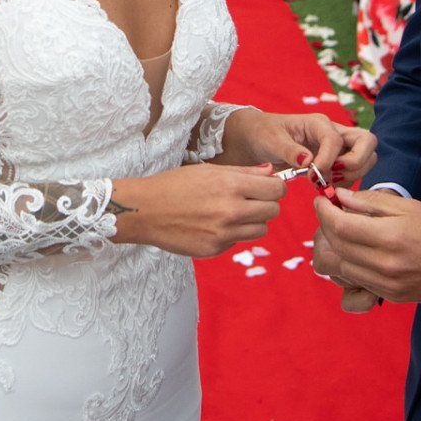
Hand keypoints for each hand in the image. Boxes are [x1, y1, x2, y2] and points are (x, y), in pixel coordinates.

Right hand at [111, 163, 285, 258]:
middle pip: (273, 211)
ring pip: (261, 230)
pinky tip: (214, 224)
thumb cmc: (175, 185)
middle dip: (267, 204)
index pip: (276, 190)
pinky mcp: (215, 249)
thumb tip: (271, 172)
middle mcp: (230, 210)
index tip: (267, 188)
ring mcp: (223, 233)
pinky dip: (233, 233)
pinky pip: (238, 241)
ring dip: (253, 221)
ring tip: (233, 213)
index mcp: (230, 185)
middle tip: (252, 200)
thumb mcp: (209, 171)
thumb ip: (244, 172)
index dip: (275, 188)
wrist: (145, 210)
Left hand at [227, 109, 377, 183]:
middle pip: (367, 142)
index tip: (310, 176)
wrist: (260, 138)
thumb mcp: (272, 141)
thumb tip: (308, 161)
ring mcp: (339, 146)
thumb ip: (290, 151)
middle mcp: (334, 132)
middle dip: (355, 163)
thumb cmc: (265, 134)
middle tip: (331, 177)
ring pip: (367, 157)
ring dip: (353, 174)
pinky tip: (326, 188)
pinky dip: (347, 183)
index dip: (328, 160)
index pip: (337, 140)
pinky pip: (355, 171)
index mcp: (318, 123)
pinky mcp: (338, 159)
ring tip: (327, 184)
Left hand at [311, 189, 420, 303]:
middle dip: (326, 227)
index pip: (341, 226)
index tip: (321, 202)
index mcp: (390, 237)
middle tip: (330, 213)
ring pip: (342, 268)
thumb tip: (341, 198)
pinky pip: (357, 282)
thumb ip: (371, 203)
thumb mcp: (409, 207)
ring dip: (336, 248)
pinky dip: (350, 265)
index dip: (324, 213)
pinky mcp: (390, 296)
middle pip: (337, 247)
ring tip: (344, 233)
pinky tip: (359, 252)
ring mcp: (387, 285)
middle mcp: (385, 265)